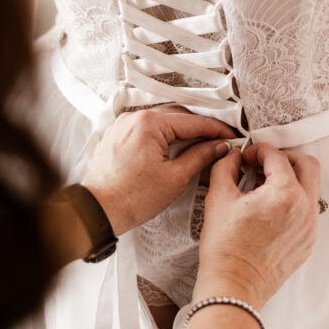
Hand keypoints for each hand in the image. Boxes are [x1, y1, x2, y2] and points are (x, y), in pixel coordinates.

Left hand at [83, 106, 235, 234]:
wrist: (99, 211)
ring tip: (198, 145)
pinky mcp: (116, 136)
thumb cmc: (131, 198)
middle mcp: (134, 118)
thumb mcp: (176, 177)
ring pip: (160, 121)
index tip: (229, 137)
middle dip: (198, 129)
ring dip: (179, 131)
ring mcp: (122, 125)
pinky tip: (172, 148)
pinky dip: (161, 135)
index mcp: (149, 124)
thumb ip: (201, 156)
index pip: (192, 121)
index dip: (216, 129)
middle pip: (177, 117)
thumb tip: (218, 146)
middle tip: (217, 141)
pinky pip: (145, 129)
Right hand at [194, 144, 320, 308]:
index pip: (277, 156)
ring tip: (263, 188)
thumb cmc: (225, 249)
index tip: (247, 156)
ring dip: (290, 180)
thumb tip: (234, 157)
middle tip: (263, 165)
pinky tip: (269, 210)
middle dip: (284, 159)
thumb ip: (227, 167)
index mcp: (285, 194)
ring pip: (310, 188)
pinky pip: (307, 211)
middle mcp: (305, 208)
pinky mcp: (307, 242)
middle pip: (307, 165)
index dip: (258, 151)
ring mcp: (309, 227)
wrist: (233, 286)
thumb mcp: (218, 198)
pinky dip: (292, 202)